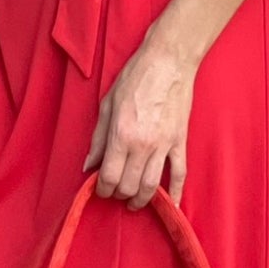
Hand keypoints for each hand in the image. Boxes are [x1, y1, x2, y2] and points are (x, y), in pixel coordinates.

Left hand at [82, 34, 195, 209]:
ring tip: (134, 202)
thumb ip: (98, 138)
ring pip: (151, 186)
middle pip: (128, 186)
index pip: (109, 177)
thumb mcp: (107, 104)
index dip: (102, 189)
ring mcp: (164, 145)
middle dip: (119, 194)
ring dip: (141, 199)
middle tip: (115, 192)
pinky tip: (172, 206)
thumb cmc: (135, 77)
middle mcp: (142, 145)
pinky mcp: (180, 142)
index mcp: (121, 135)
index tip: (100, 189)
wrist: (169, 61)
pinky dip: (176, 193)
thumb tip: (89, 164)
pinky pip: (180, 174)